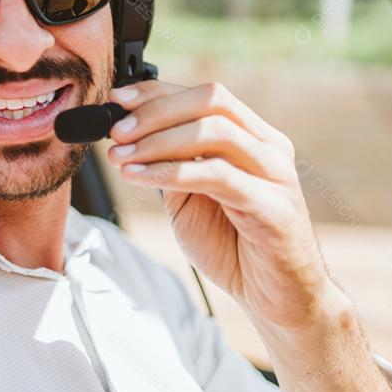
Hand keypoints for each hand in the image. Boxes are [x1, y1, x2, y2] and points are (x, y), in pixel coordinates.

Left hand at [104, 79, 344, 330]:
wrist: (275, 298)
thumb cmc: (232, 244)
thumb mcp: (188, 197)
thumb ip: (170, 164)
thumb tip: (127, 136)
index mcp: (252, 137)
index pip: (204, 95)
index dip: (156, 92)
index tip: (115, 100)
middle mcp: (268, 147)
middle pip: (212, 100)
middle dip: (156, 111)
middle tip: (115, 132)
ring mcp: (276, 174)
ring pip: (215, 132)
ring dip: (158, 141)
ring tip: (121, 157)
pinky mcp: (274, 207)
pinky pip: (218, 176)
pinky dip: (171, 172)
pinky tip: (138, 177)